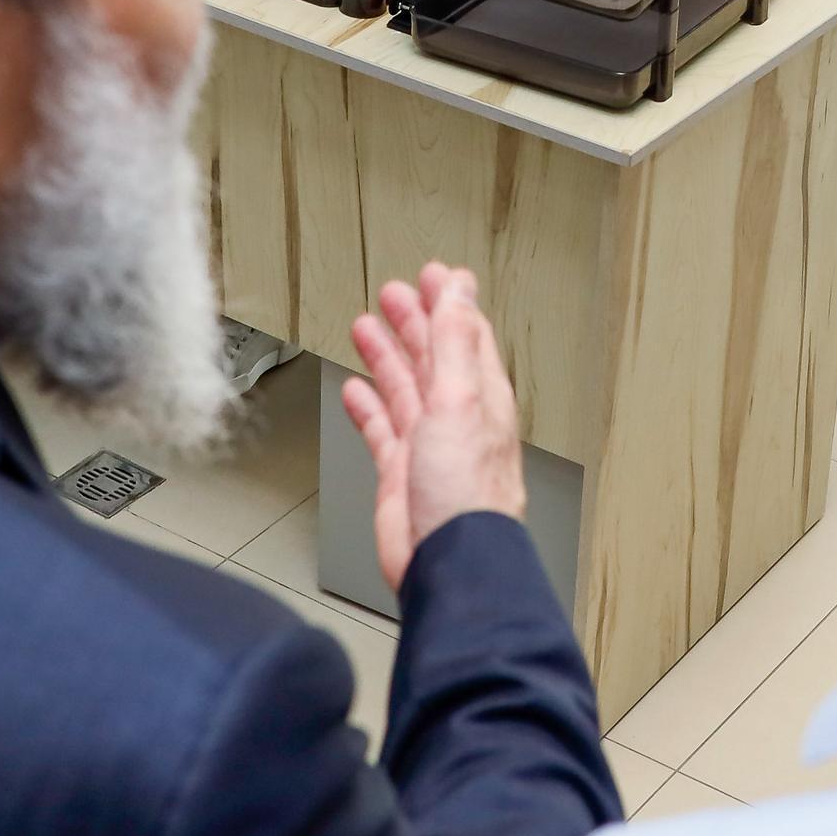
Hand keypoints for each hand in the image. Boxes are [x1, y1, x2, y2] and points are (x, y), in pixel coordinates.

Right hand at [345, 264, 525, 589]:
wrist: (448, 561)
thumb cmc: (467, 493)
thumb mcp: (461, 400)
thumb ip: (456, 341)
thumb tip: (459, 288)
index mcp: (481, 395)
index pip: (467, 335)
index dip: (449, 302)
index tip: (434, 274)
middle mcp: (457, 418)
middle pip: (433, 357)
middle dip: (413, 322)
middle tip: (392, 292)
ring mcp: (428, 446)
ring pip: (404, 389)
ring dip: (387, 357)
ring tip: (364, 327)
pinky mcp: (401, 473)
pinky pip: (383, 430)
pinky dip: (368, 407)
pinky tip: (355, 390)